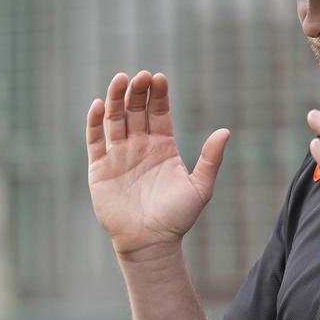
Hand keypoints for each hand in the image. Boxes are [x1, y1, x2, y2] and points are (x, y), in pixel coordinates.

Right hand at [86, 71, 230, 260]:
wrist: (149, 242)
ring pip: (114, 120)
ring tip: (120, 80)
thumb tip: (225, 131)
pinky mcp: (99, 168)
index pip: (159, 113)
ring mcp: (118, 156)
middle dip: (137, 92)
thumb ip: (210, 159)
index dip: (159, 95)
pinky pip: (95, 140)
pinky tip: (99, 105)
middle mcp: (139, 147)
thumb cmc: (177, 218)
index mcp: (163, 147)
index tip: (159, 78)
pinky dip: (94, 122)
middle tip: (140, 76)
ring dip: (116, 99)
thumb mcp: (200, 187)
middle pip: (136, 111)